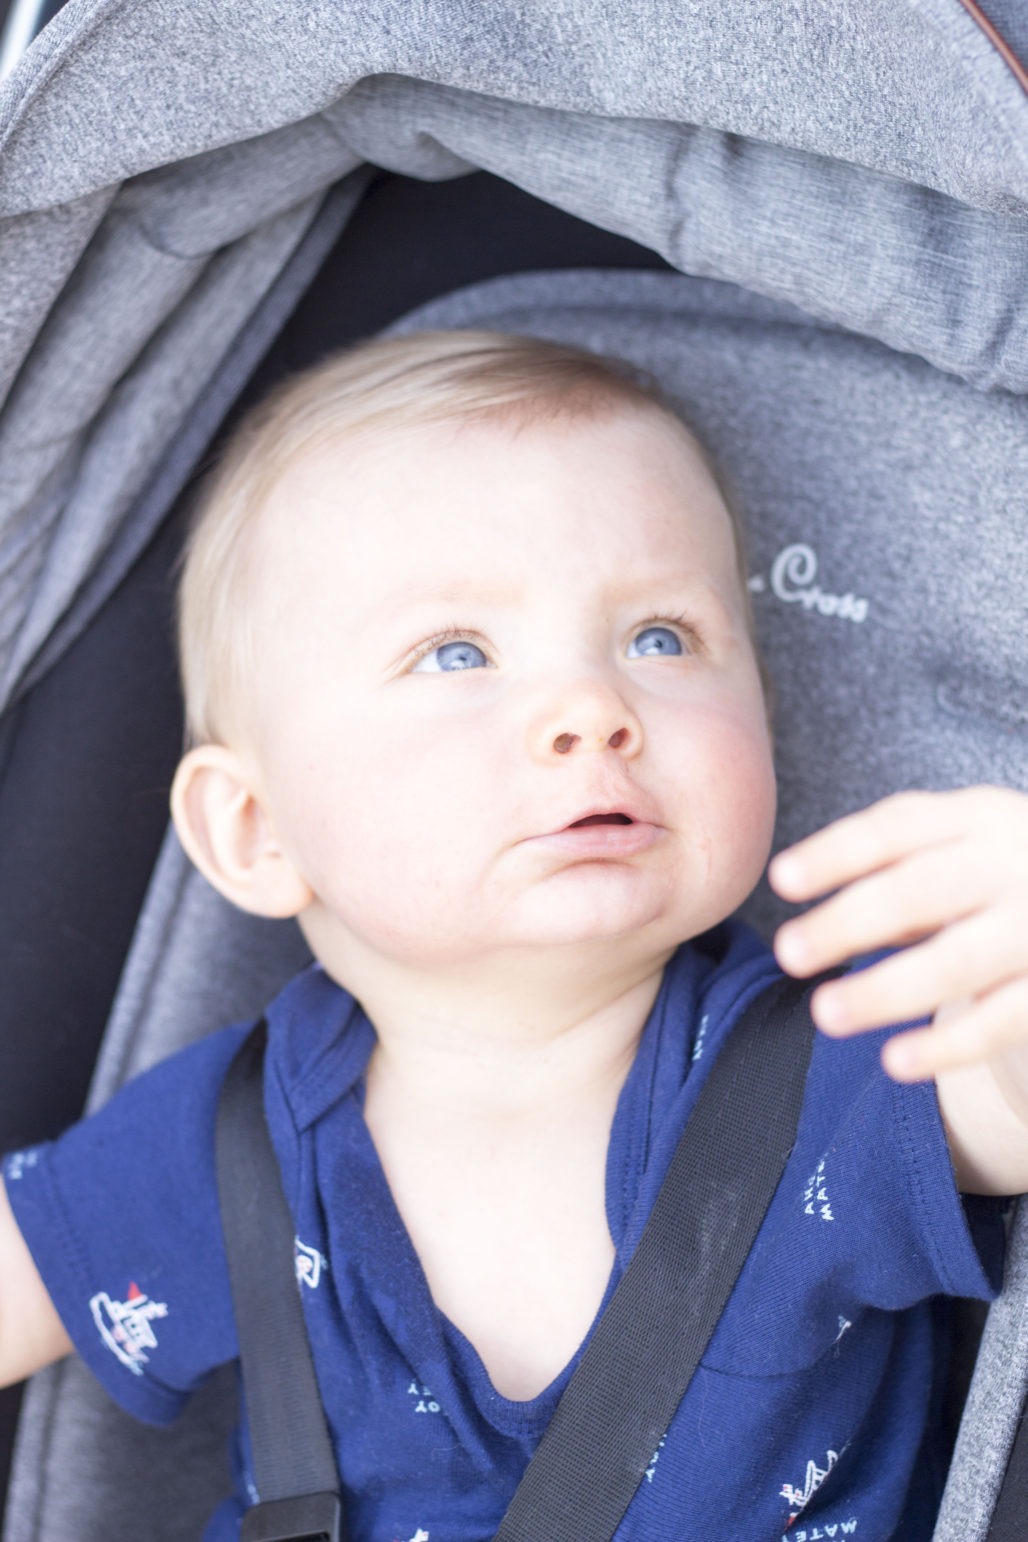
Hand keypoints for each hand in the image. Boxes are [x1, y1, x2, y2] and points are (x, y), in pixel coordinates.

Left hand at [768, 787, 1027, 1084]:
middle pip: (919, 890)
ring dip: (885, 990)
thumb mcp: (960, 861)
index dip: (836, 853)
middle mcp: (1014, 863)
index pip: (897, 828)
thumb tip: (818, 928)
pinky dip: (945, 1045)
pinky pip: (1000, 1020)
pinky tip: (894, 1061)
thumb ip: (898, 883)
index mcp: (980, 817)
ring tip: (825, 1013)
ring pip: (957, 961)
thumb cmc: (1000, 886)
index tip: (780, 880)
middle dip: (848, 922)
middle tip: (786, 952)